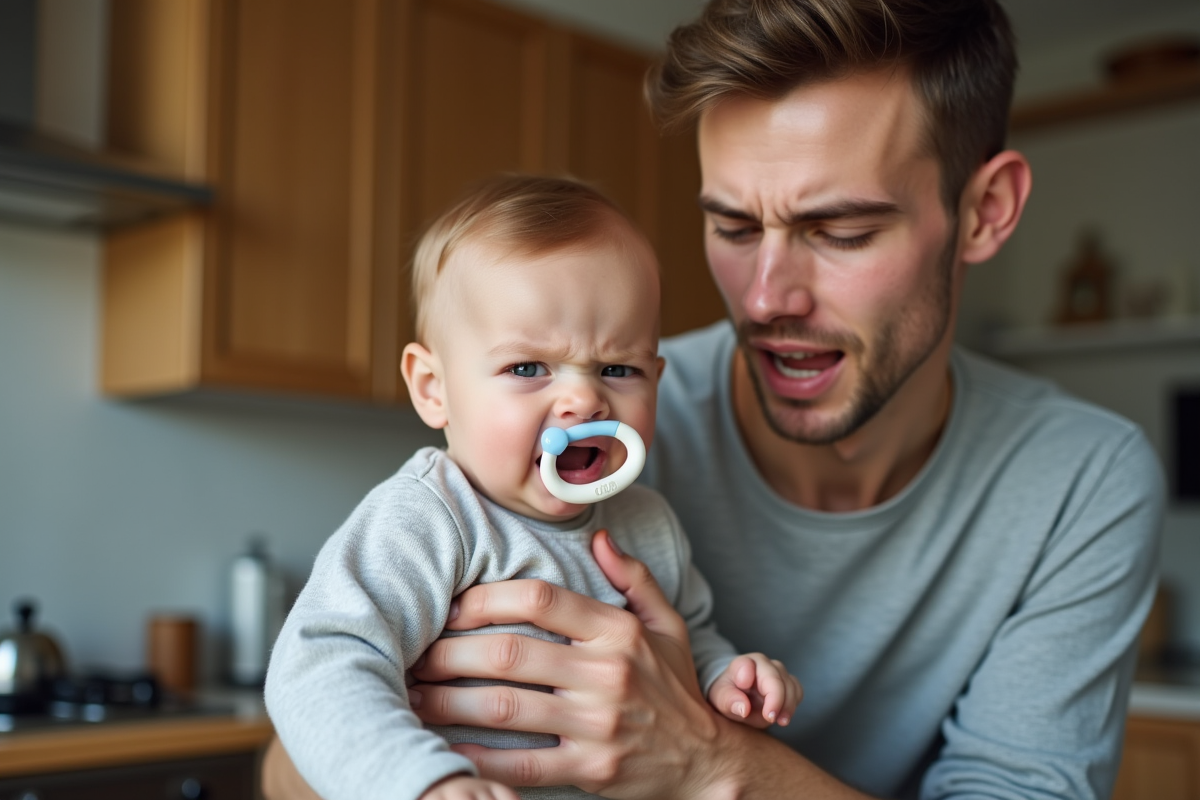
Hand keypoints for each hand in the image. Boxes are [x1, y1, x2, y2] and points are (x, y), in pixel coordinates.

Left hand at [408, 530, 733, 798]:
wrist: (708, 762)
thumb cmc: (676, 689)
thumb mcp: (667, 625)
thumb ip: (633, 578)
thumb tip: (599, 536)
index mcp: (618, 631)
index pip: (540, 599)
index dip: (485, 599)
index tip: (449, 606)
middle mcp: (607, 673)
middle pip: (509, 653)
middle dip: (449, 652)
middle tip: (414, 653)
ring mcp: (599, 724)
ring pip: (505, 708)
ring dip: (448, 702)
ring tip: (413, 695)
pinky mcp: (592, 769)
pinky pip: (523, 765)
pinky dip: (479, 759)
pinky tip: (447, 748)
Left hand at [707, 653, 801, 728]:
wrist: (735, 697)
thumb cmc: (726, 695)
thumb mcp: (720, 699)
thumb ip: (729, 701)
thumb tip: (744, 708)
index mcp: (743, 663)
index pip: (749, 667)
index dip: (753, 685)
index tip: (759, 709)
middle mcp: (762, 663)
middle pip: (776, 677)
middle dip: (776, 699)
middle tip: (770, 719)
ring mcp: (777, 672)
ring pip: (790, 684)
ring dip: (788, 704)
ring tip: (780, 721)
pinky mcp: (787, 682)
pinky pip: (797, 690)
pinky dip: (794, 704)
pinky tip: (784, 717)